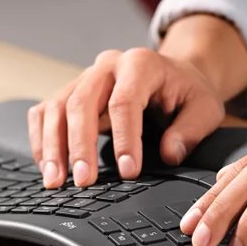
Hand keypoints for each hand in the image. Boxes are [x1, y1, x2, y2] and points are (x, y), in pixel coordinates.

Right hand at [27, 48, 225, 187]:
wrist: (175, 75)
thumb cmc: (187, 93)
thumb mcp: (205, 109)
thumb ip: (190, 131)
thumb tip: (169, 154)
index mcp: (141, 64)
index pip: (124, 101)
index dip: (125, 139)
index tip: (129, 172)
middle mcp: (106, 66)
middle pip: (81, 102)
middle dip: (79, 145)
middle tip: (83, 182)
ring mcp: (83, 78)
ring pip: (56, 108)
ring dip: (52, 147)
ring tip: (55, 181)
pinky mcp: (69, 92)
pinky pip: (44, 113)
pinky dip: (41, 140)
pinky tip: (46, 166)